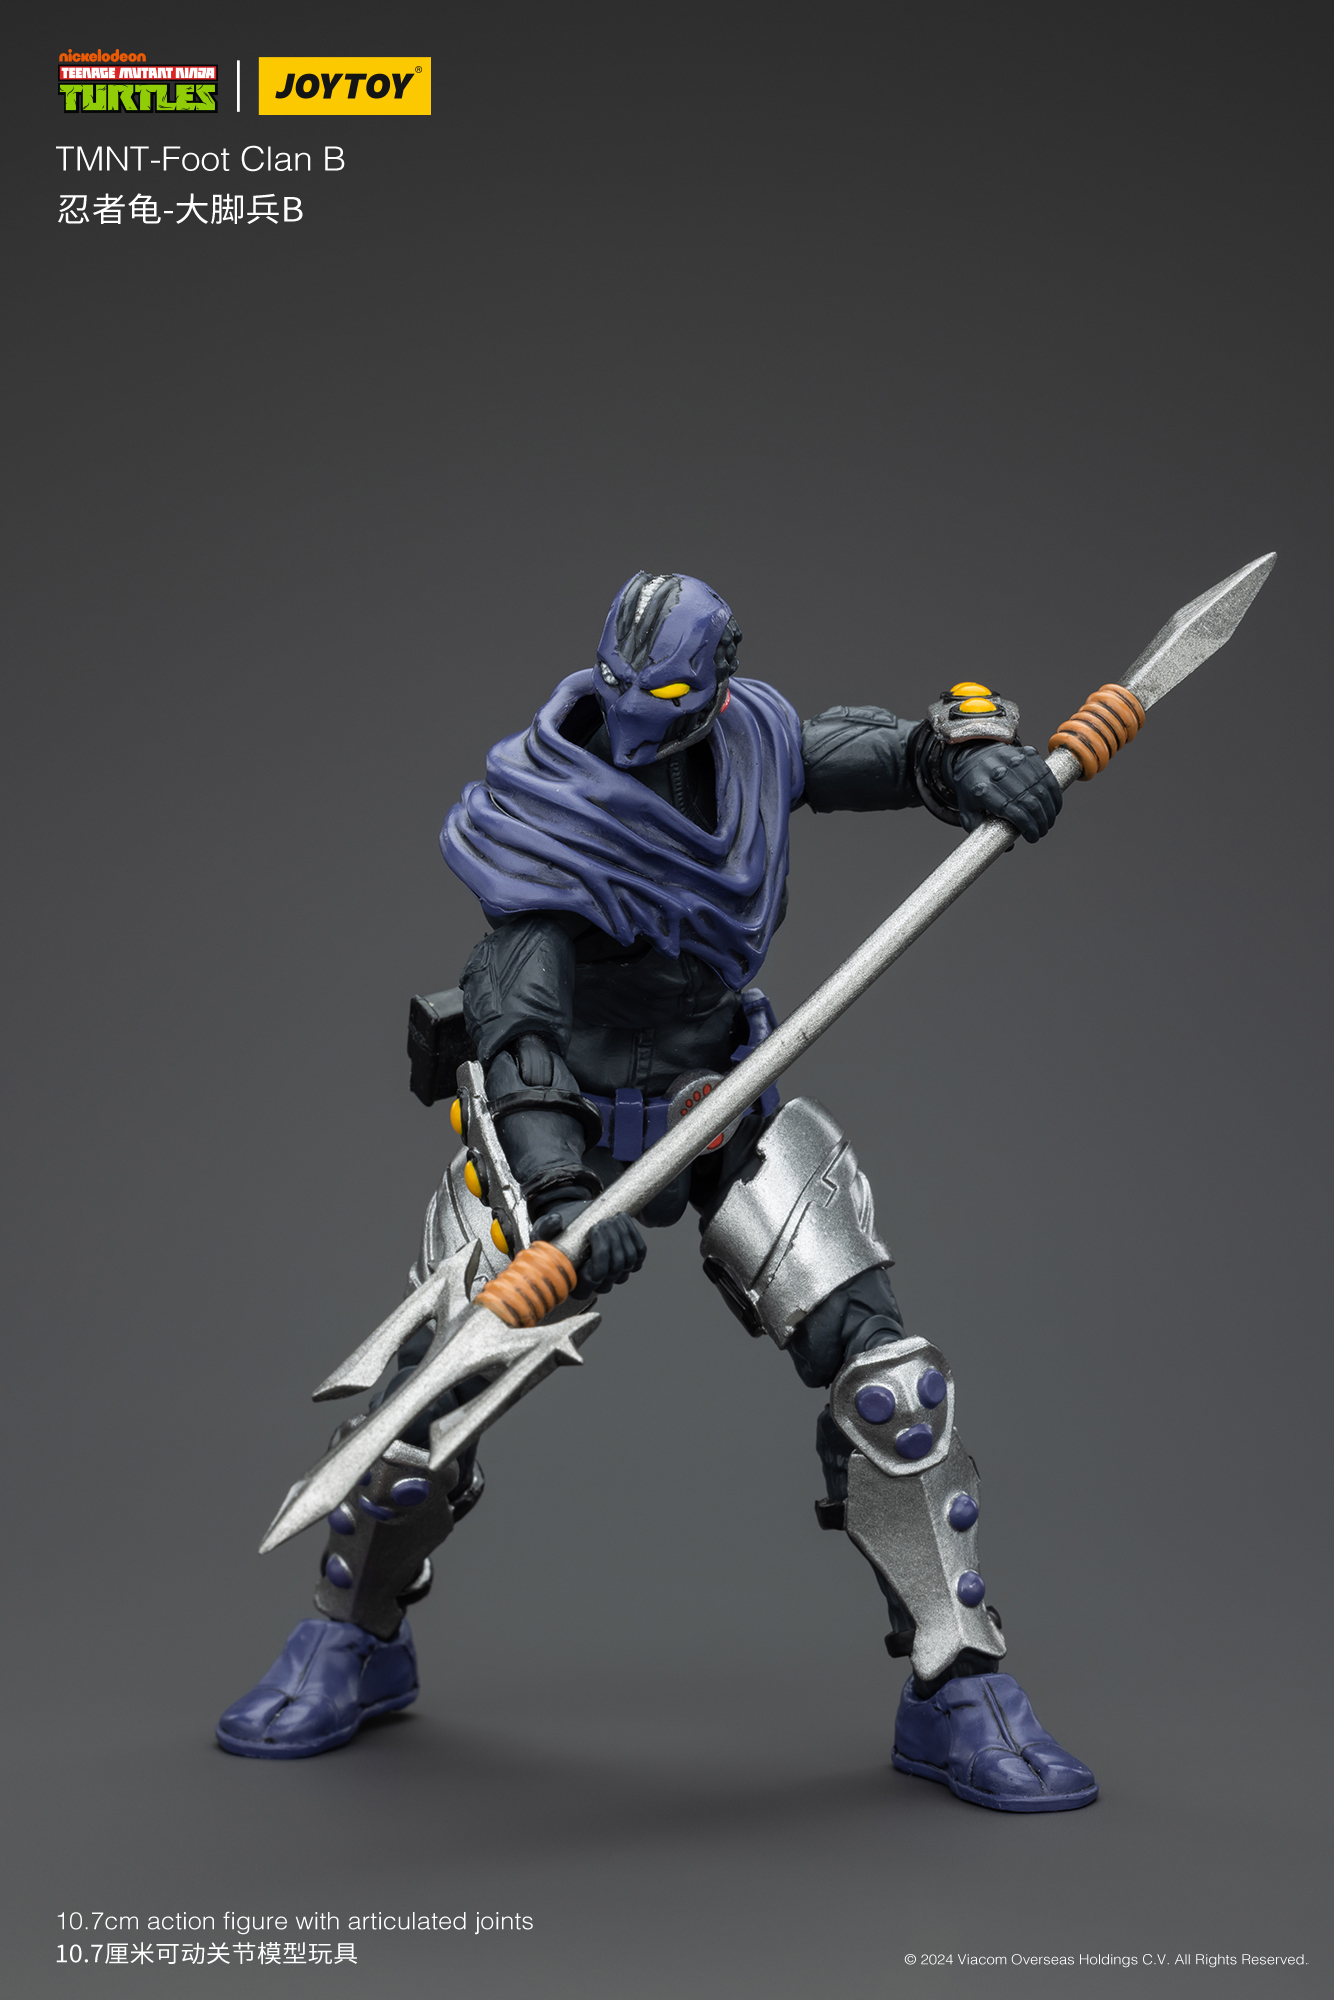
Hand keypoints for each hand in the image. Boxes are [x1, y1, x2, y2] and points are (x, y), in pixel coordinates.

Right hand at [532, 1199, 646, 1294]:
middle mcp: (601, 1285)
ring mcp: (618, 1275)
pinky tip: (622, 1218)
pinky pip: (640, 1252)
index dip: (600, 1254)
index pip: (597, 1277)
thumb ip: (544, 1229)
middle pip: (616, 1266)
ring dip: (623, 1235)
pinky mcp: (631, 1262)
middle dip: (612, 1240)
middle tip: (603, 1220)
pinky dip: (633, 1233)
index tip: (593, 1228)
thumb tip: (556, 1221)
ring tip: (612, 1217)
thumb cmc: (556, 1234)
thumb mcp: (542, 1232)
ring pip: (630, 1259)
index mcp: (579, 1285)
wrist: (573, 1224)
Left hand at [944, 742, 1062, 842]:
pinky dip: (1054, 793)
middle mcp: (999, 773)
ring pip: (1041, 790)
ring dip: (1050, 810)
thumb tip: (1009, 847)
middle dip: (1041, 822)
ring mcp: (1014, 761)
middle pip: (1030, 802)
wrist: (973, 755)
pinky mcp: (1027, 754)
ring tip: (1048, 822)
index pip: (1013, 812)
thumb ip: (982, 831)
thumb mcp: (967, 811)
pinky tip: (1054, 806)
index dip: (1027, 827)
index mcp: (982, 789)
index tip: (1032, 837)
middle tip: (1042, 832)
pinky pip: (1047, 775)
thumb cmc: (972, 787)